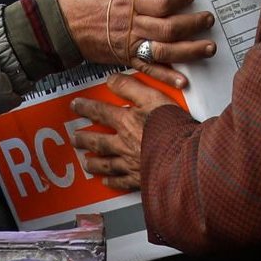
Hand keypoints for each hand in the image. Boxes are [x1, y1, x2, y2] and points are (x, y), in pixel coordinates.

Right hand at [57, 0, 215, 70]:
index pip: (163, 1)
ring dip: (189, 51)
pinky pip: (148, 69)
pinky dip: (166, 76)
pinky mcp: (123, 58)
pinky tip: (183, 80)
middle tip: (208, 20)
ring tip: (208, 48)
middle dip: (193, 24)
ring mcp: (127, 44)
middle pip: (169, 28)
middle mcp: (130, 24)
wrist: (55, 26)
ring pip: (164, 51)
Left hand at [70, 74, 183, 191]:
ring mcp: (130, 163)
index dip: (86, 108)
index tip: (75, 106)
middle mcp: (124, 144)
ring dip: (94, 163)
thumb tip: (112, 79)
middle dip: (84, 139)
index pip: (100, 112)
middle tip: (75, 138)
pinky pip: (121, 181)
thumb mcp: (153, 97)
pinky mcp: (139, 179)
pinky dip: (112, 181)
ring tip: (86, 162)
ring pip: (106, 164)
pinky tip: (106, 181)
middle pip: (98, 141)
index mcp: (126, 123)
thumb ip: (131, 87)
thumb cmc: (172, 127)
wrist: (185, 157)